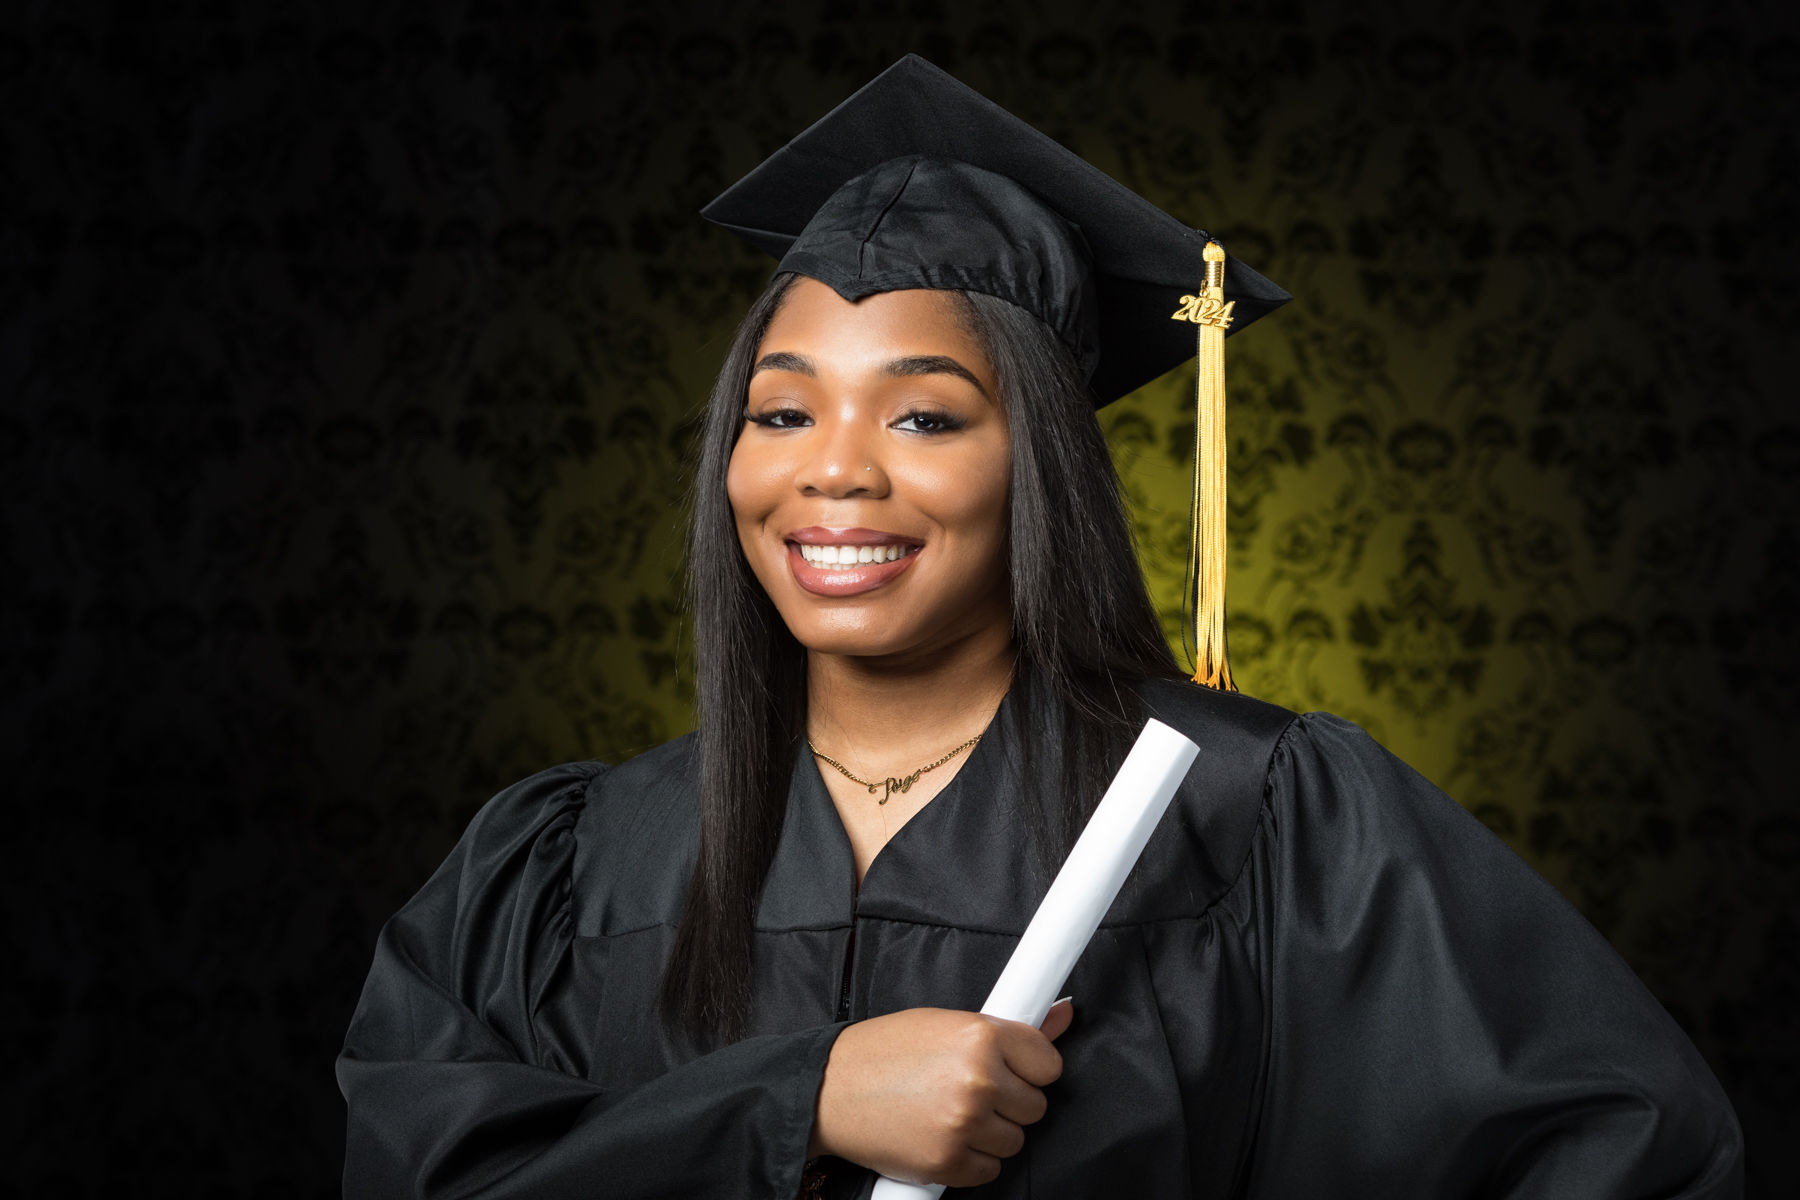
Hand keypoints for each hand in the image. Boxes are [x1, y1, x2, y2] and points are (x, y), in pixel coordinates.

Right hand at [808, 1000, 1073, 1186]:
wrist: (827, 1090)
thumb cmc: (883, 1051)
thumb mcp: (944, 1022)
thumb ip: (1008, 1027)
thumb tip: (1063, 1015)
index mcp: (980, 1035)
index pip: (1048, 1064)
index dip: (1029, 1068)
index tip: (1011, 1069)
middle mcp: (978, 1079)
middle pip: (1035, 1106)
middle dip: (1008, 1101)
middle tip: (969, 1090)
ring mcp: (964, 1124)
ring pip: (1014, 1141)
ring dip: (989, 1133)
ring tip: (949, 1112)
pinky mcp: (948, 1162)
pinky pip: (988, 1170)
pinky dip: (970, 1160)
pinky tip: (941, 1136)